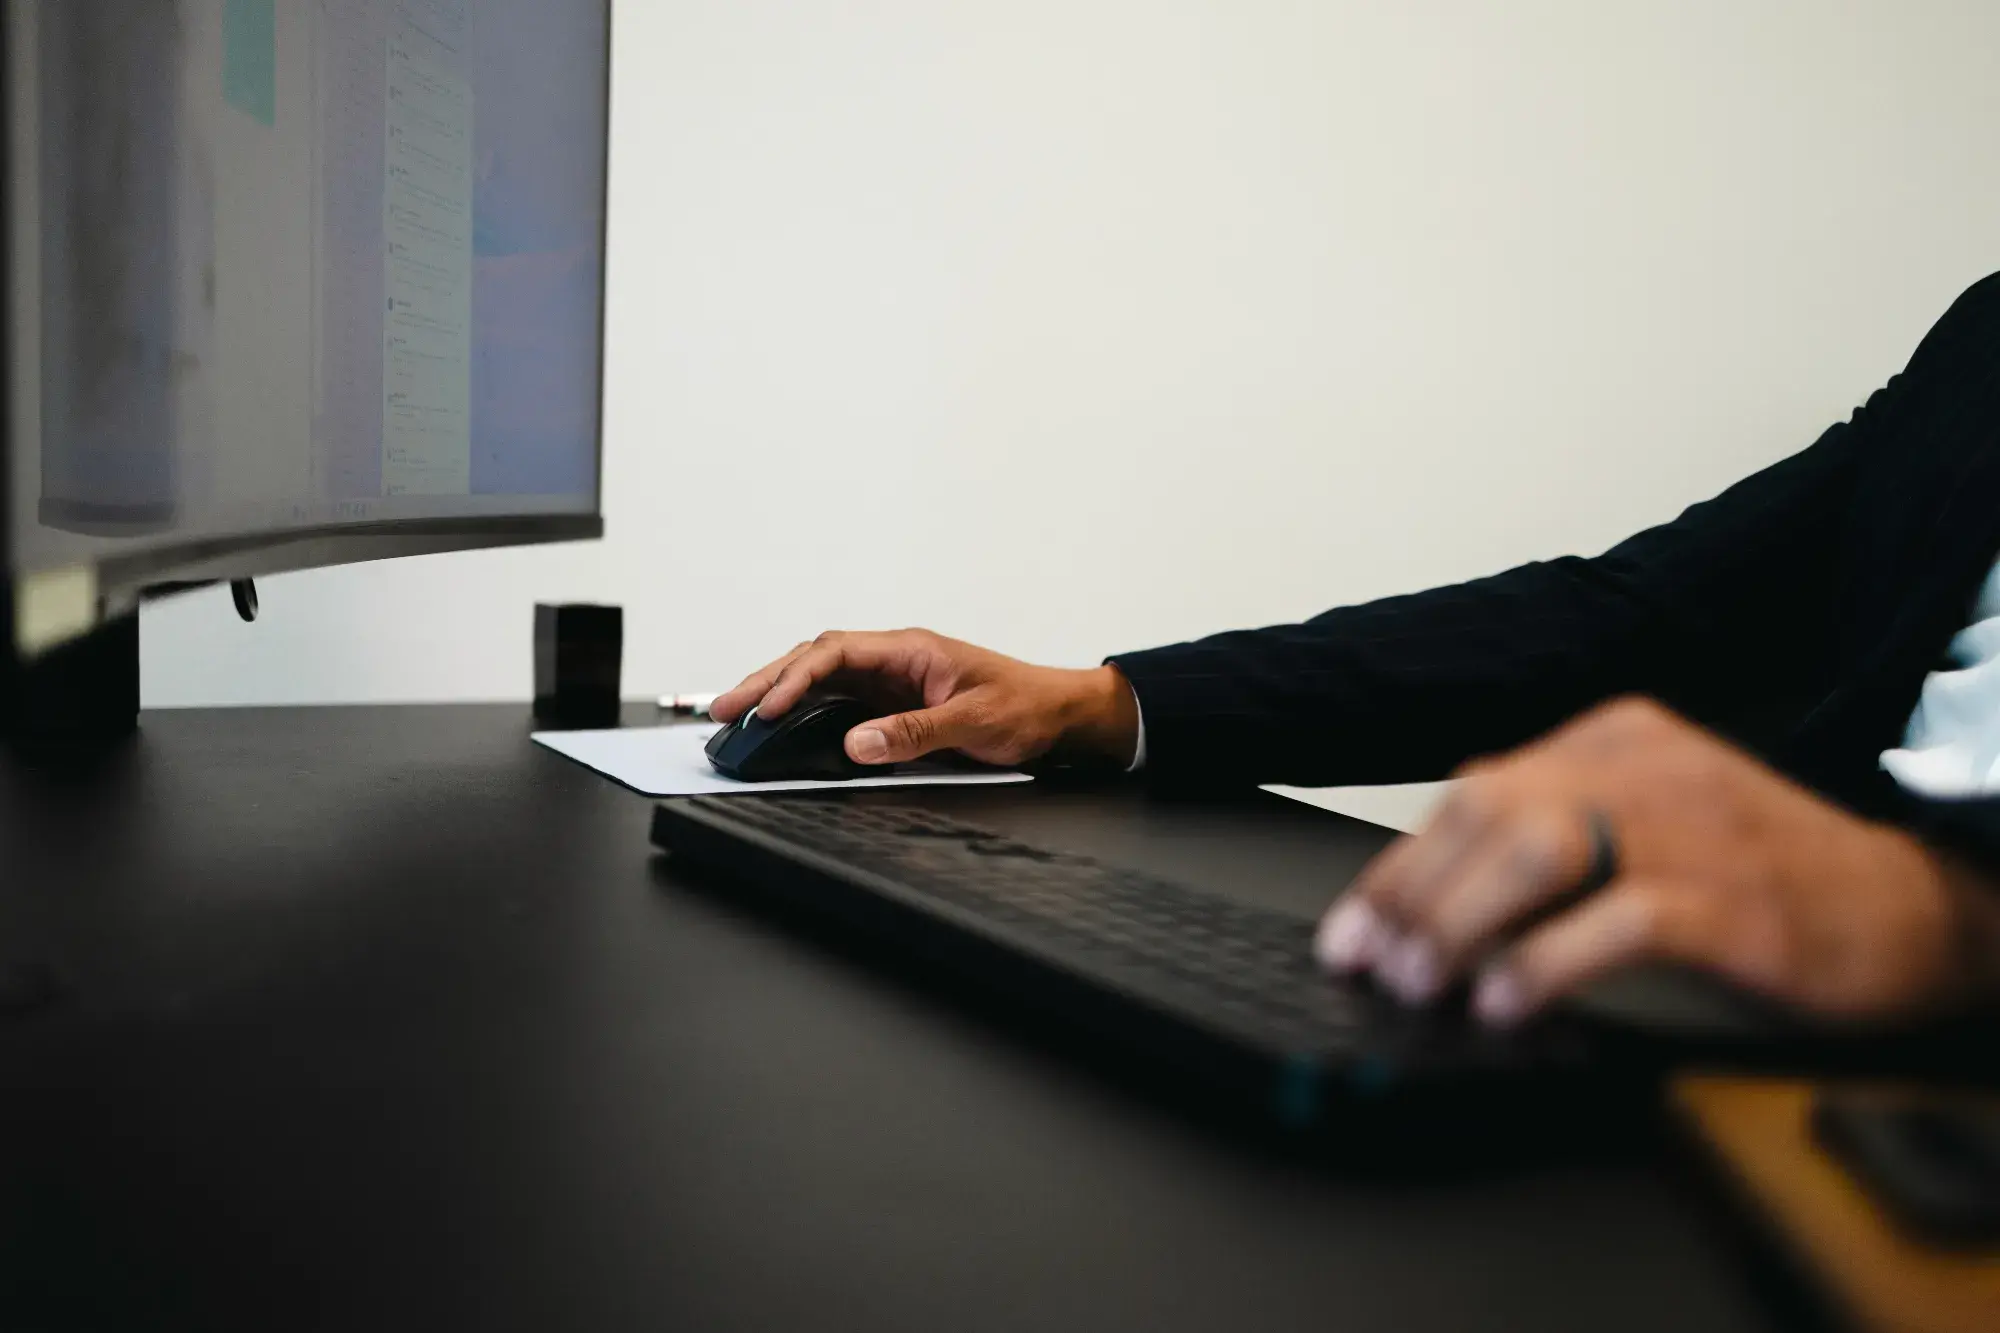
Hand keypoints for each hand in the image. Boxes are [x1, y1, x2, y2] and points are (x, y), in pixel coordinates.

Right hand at [711, 629, 1140, 768]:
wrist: (1059, 716)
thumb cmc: (1025, 706)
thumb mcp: (973, 721)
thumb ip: (914, 733)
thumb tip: (856, 742)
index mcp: (909, 648)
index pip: (835, 651)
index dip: (795, 678)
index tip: (768, 707)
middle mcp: (893, 659)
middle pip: (814, 660)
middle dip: (766, 682)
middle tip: (725, 709)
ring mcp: (889, 682)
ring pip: (819, 680)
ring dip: (778, 695)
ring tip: (737, 718)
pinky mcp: (892, 705)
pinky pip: (837, 703)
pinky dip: (803, 713)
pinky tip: (780, 728)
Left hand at [1315, 697, 1999, 1026]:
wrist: (1909, 902)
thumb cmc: (1766, 876)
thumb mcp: (1651, 825)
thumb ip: (1556, 833)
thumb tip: (1437, 889)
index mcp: (1614, 739)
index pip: (1473, 791)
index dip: (1399, 867)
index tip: (1351, 931)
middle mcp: (1642, 764)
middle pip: (1487, 812)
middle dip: (1412, 897)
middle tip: (1373, 966)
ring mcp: (1688, 825)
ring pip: (1534, 850)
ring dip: (1459, 923)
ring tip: (1422, 985)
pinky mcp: (1731, 895)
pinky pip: (1615, 919)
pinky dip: (1545, 964)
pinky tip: (1507, 1003)